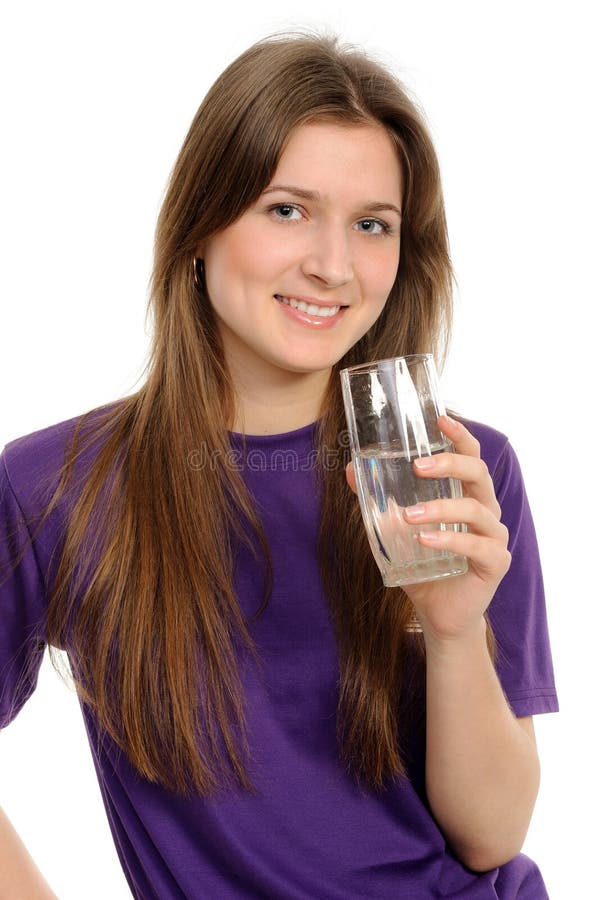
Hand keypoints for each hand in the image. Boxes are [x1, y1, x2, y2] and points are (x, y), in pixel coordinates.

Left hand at [345, 415, 510, 645]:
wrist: (438, 615)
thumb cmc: (422, 566)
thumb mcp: (393, 531)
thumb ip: (377, 502)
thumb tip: (350, 470)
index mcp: (467, 495)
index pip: (471, 455)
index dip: (459, 435)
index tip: (439, 418)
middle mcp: (486, 510)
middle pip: (478, 474)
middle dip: (449, 463)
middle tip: (417, 466)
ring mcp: (494, 536)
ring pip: (475, 508)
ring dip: (440, 507)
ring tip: (408, 515)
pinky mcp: (496, 562)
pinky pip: (477, 545)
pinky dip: (450, 539)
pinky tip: (425, 539)